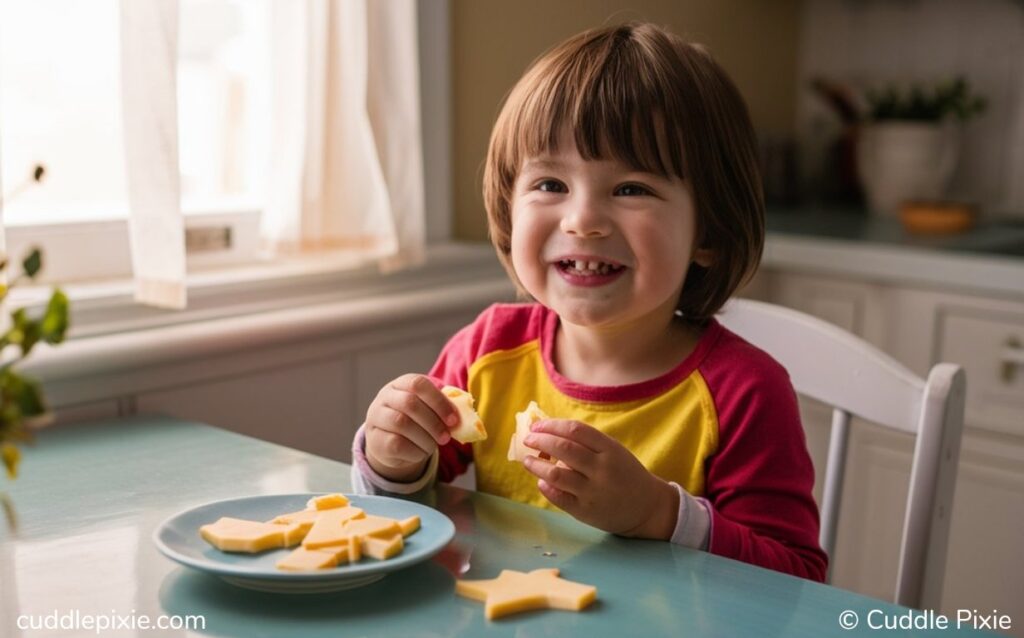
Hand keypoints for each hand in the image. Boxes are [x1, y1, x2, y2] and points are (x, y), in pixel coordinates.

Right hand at [364, 374, 459, 481]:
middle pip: (410, 404)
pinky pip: (396, 444)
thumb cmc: (416, 421)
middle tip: (446, 437)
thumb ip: (444, 407)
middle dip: (433, 422)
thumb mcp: (428, 409)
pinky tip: (421, 451)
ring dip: (425, 438)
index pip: (419, 384)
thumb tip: (463, 417)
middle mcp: (385, 397)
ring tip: (434, 445)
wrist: (390, 442)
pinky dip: (415, 451)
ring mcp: (376, 417)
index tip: (453, 420)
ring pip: (402, 424)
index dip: (439, 401)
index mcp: (401, 384)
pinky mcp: (374, 439)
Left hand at [521, 419, 678, 539]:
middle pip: (564, 449)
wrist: (647, 508)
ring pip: (557, 473)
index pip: (575, 430)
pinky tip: (542, 481)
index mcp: (609, 449)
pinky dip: (545, 487)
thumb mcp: (612, 452)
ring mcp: (594, 491)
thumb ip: (586, 444)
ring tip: (527, 461)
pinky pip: (558, 497)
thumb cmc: (624, 474)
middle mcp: (602, 469)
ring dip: (536, 465)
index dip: (551, 425)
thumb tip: (547, 433)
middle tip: (528, 440)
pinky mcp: (586, 512)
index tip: (536, 426)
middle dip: (540, 441)